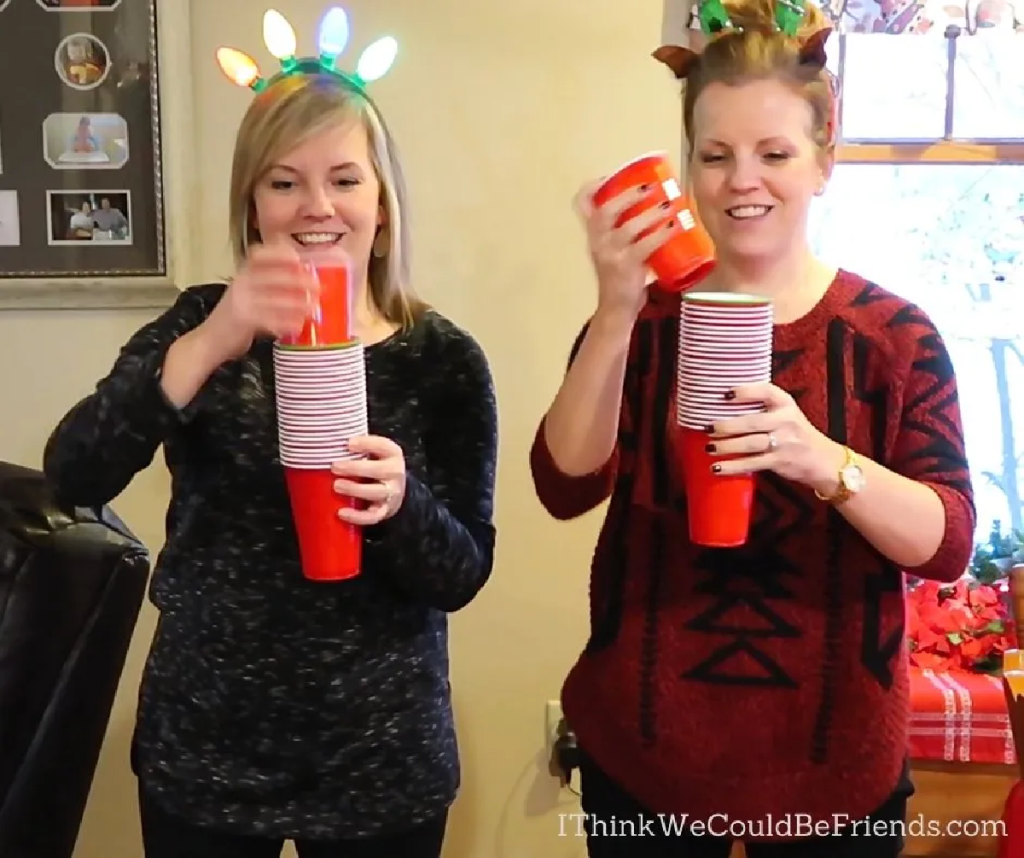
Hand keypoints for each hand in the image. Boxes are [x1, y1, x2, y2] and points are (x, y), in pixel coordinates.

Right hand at [202, 242, 321, 360]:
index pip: (259, 255)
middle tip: (318, 287)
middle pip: (272, 276)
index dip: (279, 254)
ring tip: (313, 309)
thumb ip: (271, 286)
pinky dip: (285, 323)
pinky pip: (268, 319)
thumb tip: (306, 283)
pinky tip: (298, 326)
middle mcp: (241, 283)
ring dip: (297, 304)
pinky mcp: (242, 319)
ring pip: (273, 299)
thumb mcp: (251, 294)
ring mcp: (240, 301)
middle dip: (298, 280)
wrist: (211, 340)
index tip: (299, 258)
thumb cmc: (238, 317)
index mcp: (243, 274)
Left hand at [330, 435, 406, 525]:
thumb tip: (328, 442)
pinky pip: (372, 516)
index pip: (383, 445)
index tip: (348, 443)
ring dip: (355, 489)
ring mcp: (391, 493)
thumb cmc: (375, 466)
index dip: (366, 444)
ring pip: (376, 492)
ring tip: (336, 486)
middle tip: (335, 467)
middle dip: (355, 468)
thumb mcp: (374, 452)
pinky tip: (341, 513)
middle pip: (379, 470)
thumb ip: (358, 447)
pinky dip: (357, 516)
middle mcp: (395, 473)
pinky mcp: (384, 511)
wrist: (393, 490)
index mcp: (392, 454)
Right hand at [573, 179, 678, 322]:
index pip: (581, 203)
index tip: (611, 175)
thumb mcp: (618, 247)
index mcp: (594, 233)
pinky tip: (676, 226)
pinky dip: (663, 233)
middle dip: (628, 194)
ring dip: (651, 214)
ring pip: (628, 228)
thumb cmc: (622, 275)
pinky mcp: (626, 267)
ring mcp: (610, 254)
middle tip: (651, 186)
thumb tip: (659, 204)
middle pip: (604, 210)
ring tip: (671, 205)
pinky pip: (646, 245)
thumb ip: (630, 229)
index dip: (592, 186)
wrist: (616, 308)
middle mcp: (597, 241)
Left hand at [704, 382, 843, 492]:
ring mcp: (784, 442)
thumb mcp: (786, 414)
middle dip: (727, 426)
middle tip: (708, 428)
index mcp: (785, 404)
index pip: (766, 391)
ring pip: (750, 443)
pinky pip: (752, 463)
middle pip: (752, 422)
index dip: (745, 392)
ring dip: (726, 446)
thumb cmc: (796, 434)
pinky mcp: (780, 461)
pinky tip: (717, 467)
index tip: (725, 394)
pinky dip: (732, 466)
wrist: (824, 460)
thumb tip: (722, 406)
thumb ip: (762, 408)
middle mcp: (786, 421)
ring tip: (709, 448)